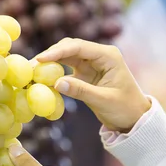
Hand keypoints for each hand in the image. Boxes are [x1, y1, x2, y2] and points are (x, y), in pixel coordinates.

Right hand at [35, 38, 150, 131]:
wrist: (134, 118)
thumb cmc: (125, 108)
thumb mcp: (103, 101)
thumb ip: (81, 91)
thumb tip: (56, 83)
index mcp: (108, 55)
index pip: (79, 47)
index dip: (58, 51)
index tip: (40, 59)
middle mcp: (99, 55)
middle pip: (70, 47)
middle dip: (50, 54)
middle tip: (31, 65)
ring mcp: (91, 63)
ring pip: (66, 56)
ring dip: (50, 61)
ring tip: (32, 70)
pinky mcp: (85, 73)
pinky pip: (66, 68)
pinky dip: (54, 71)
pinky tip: (42, 77)